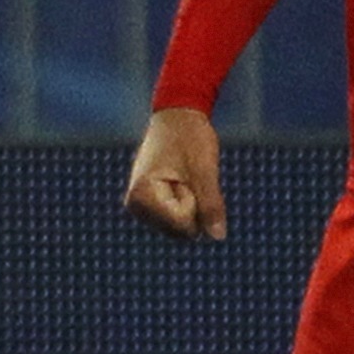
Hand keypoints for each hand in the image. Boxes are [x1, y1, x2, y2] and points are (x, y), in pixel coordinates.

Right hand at [123, 106, 227, 242]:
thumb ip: (211, 205)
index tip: (185, 174)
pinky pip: (178, 219)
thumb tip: (218, 237)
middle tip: (185, 174)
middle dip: (193, 206)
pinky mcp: (148, 205)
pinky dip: (187, 203)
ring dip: (190, 204)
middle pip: (181, 230)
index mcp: (141, 196)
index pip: (183, 224)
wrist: (177, 116)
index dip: (195, 201)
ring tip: (182, 175)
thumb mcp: (205, 171)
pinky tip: (179, 181)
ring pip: (181, 227)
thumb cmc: (190, 138)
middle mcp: (135, 205)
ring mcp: (140, 206)